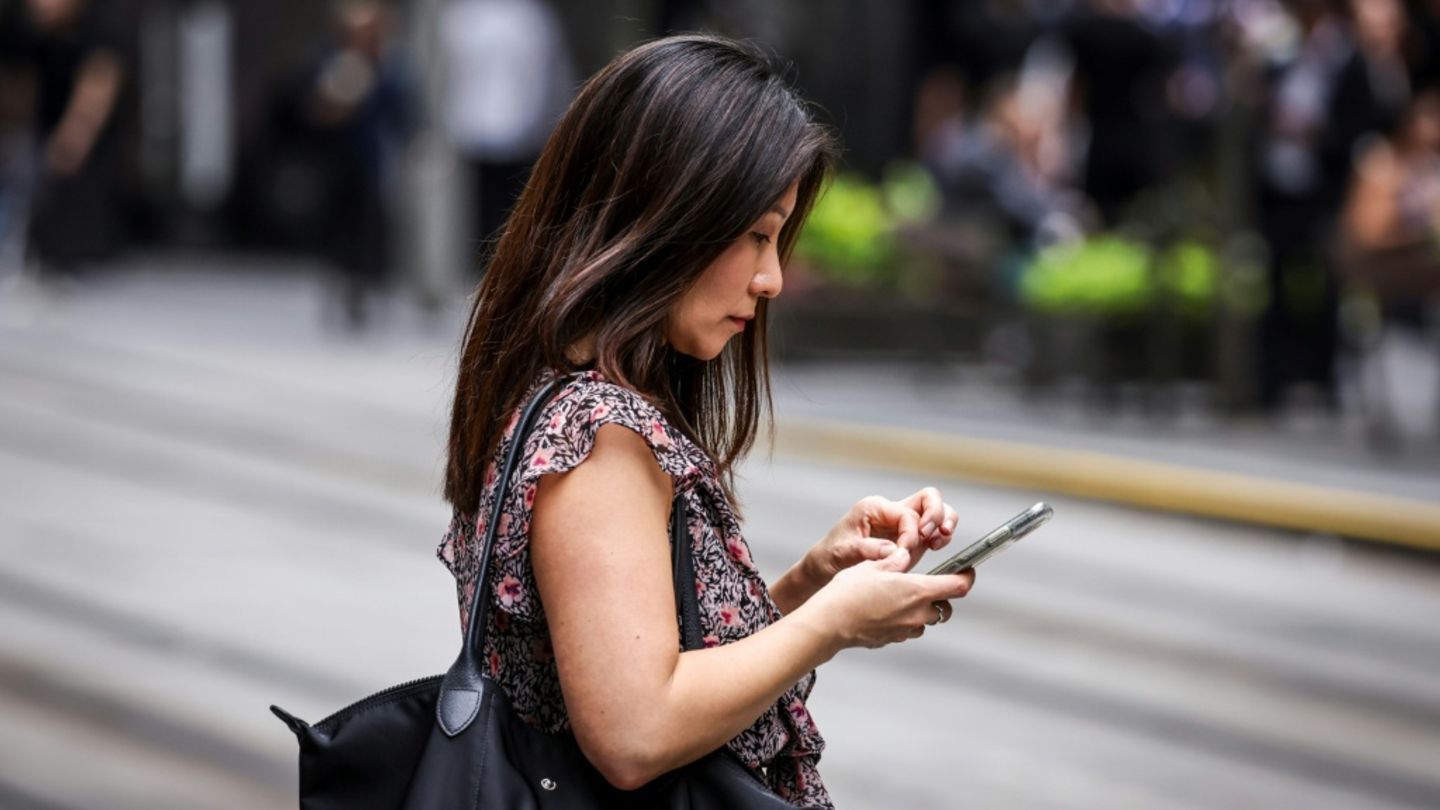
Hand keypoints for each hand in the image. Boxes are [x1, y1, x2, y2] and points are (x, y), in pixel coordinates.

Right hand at [799, 546, 974, 650]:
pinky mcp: (892, 640)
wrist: (829, 623)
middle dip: (940, 596)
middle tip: (925, 583)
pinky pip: (907, 629)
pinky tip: (885, 611)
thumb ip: (893, 561)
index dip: (967, 577)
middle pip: (944, 607)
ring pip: (925, 620)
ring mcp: (906, 630)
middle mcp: (917, 613)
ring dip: (921, 610)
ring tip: (900, 598)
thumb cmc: (848, 592)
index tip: (967, 570)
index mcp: (917, 591)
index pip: (958, 586)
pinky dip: (904, 620)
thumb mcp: (871, 566)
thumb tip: (904, 556)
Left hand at [809, 489, 959, 579]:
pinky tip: (937, 547)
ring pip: (935, 510)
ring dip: (944, 523)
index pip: (905, 513)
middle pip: (927, 498)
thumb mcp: (842, 552)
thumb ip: (867, 550)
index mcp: (874, 507)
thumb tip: (893, 551)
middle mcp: (891, 510)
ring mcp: (902, 522)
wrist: (826, 565)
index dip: (910, 534)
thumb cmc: (830, 555)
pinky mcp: (909, 536)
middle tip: (933, 537)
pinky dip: (941, 535)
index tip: (904, 553)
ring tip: (940, 542)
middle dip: (936, 516)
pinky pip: (934, 528)